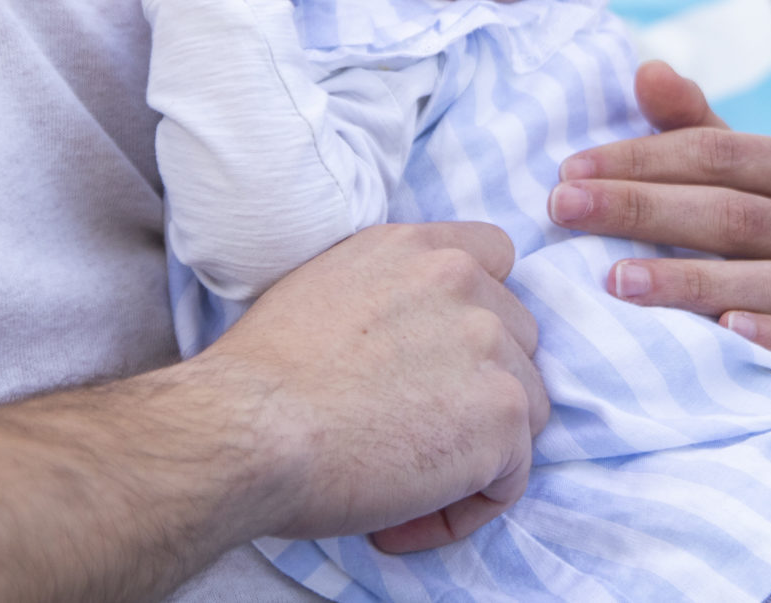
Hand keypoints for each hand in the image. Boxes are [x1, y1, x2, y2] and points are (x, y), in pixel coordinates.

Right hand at [190, 222, 547, 550]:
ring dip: (478, 451)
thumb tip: (404, 343)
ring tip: (405, 488)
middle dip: (479, 388)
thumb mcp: (324, 291)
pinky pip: (510, 476)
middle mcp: (460, 281)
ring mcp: (490, 344)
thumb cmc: (259, 379)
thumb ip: (385, 296)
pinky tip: (403, 522)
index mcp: (416, 248)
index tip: (439, 363)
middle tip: (413, 437)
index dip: (478, 314)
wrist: (246, 429)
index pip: (494, 258)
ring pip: (523, 407)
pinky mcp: (502, 413)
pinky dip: (466, 508)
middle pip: (517, 338)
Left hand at [545, 61, 770, 373]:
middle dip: (642, 210)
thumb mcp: (730, 176)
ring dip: (689, 280)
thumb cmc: (757, 236)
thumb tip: (648, 71)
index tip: (569, 173)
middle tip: (565, 212)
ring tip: (616, 281)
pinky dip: (770, 337)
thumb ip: (690, 125)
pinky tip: (722, 332)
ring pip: (768, 280)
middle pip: (734, 213)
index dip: (641, 160)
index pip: (719, 153)